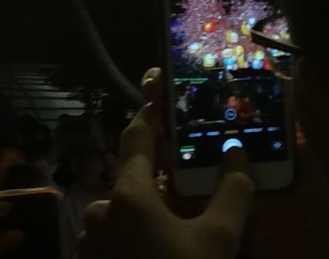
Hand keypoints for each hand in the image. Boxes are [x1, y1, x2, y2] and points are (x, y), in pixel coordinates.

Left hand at [79, 70, 252, 258]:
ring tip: (185, 223)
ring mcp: (91, 243)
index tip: (159, 87)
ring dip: (152, 213)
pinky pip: (118, 239)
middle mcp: (100, 212)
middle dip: (162, 178)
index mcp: (127, 195)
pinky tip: (166, 249)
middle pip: (134, 180)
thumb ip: (232, 193)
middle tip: (192, 180)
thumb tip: (236, 155)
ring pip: (126, 213)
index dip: (151, 110)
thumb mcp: (219, 241)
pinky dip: (140, 237)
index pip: (137, 135)